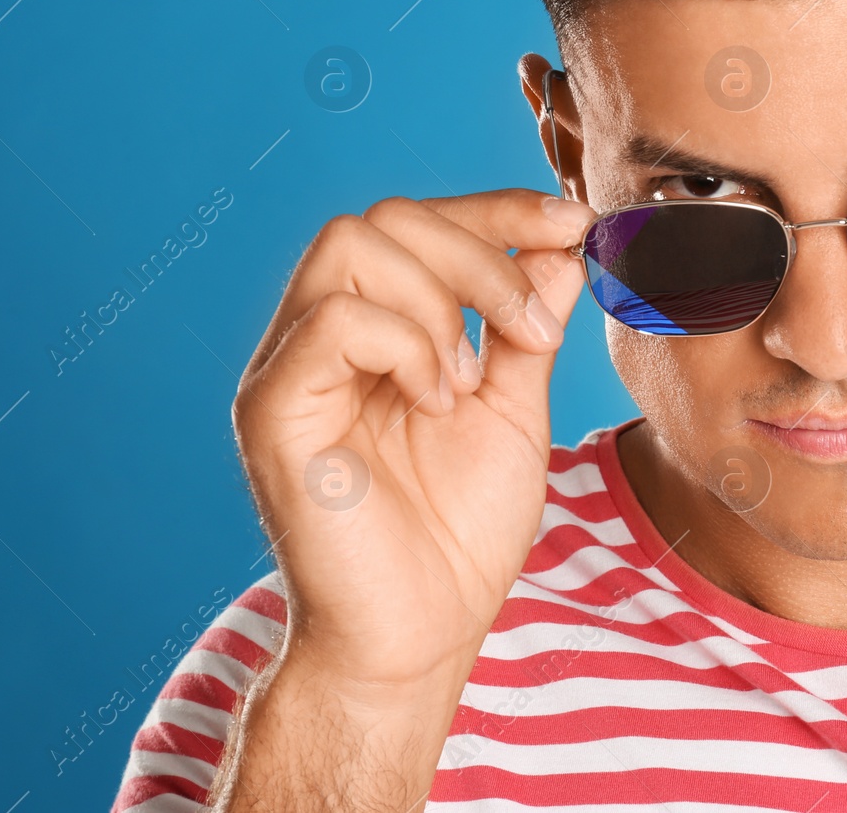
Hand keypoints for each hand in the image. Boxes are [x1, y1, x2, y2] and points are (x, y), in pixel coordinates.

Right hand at [231, 188, 595, 690]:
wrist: (419, 637)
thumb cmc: (458, 535)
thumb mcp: (513, 410)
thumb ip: (525, 326)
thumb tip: (559, 244)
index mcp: (373, 330)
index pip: (419, 223)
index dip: (498, 209)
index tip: (573, 222)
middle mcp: (319, 337)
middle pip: (385, 218)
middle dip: (481, 254)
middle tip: (532, 331)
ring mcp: (290, 369)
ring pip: (350, 246)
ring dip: (439, 301)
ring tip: (465, 382)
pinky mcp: (273, 409)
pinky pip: (331, 320)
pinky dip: (404, 344)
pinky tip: (432, 401)